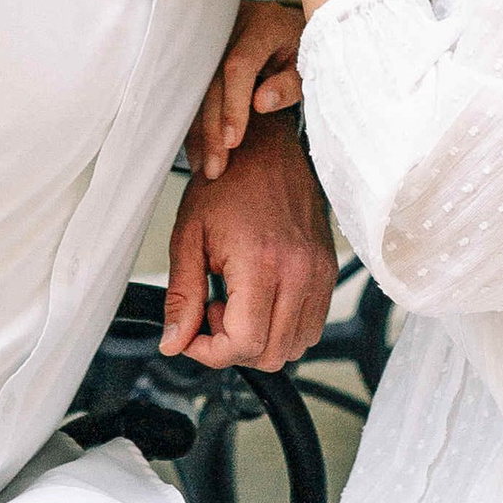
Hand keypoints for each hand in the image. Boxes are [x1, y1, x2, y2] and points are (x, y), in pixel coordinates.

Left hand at [160, 102, 335, 365]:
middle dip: (233, 348)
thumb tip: (174, 342)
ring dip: (260, 340)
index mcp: (262, 263)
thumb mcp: (189, 237)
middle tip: (212, 311)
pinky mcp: (328, 272)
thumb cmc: (226, 183)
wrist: (265, 148)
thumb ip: (182, 296)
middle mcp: (300, 273)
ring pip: (294, 347)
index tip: (191, 336)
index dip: (210, 353)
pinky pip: (311, 326)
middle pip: (271, 354)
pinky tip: (259, 298)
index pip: (244, 343)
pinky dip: (282, 328)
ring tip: (236, 303)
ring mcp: (319, 274)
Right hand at [189, 0, 305, 180]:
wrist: (290, 27)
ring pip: (197, 89)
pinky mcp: (202, 54)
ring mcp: (212, 39)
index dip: (233, 105)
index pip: (238, 66)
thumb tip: (261, 104)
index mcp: (262, 25)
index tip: (232, 141)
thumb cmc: (303, 47)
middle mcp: (231, 27)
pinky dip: (196, 121)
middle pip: (212, 81)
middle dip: (212, 128)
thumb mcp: (308, 64)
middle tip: (216, 167)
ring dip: (198, 130)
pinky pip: (194, 90)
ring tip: (204, 167)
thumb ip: (289, 84)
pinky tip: (198, 149)